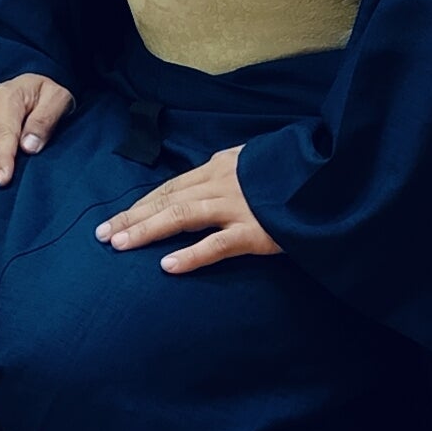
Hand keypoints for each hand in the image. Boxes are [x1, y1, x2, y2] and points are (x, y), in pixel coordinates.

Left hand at [98, 146, 280, 273]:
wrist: (330, 178)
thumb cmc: (292, 175)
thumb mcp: (254, 164)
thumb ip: (229, 174)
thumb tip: (203, 184)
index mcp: (220, 167)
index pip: (171, 187)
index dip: (142, 203)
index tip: (117, 218)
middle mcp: (222, 183)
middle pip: (166, 200)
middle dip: (131, 217)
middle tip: (102, 234)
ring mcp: (237, 207)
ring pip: (181, 216)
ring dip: (146, 230)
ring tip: (119, 245)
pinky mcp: (255, 232)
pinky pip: (217, 245)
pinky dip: (191, 255)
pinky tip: (167, 266)